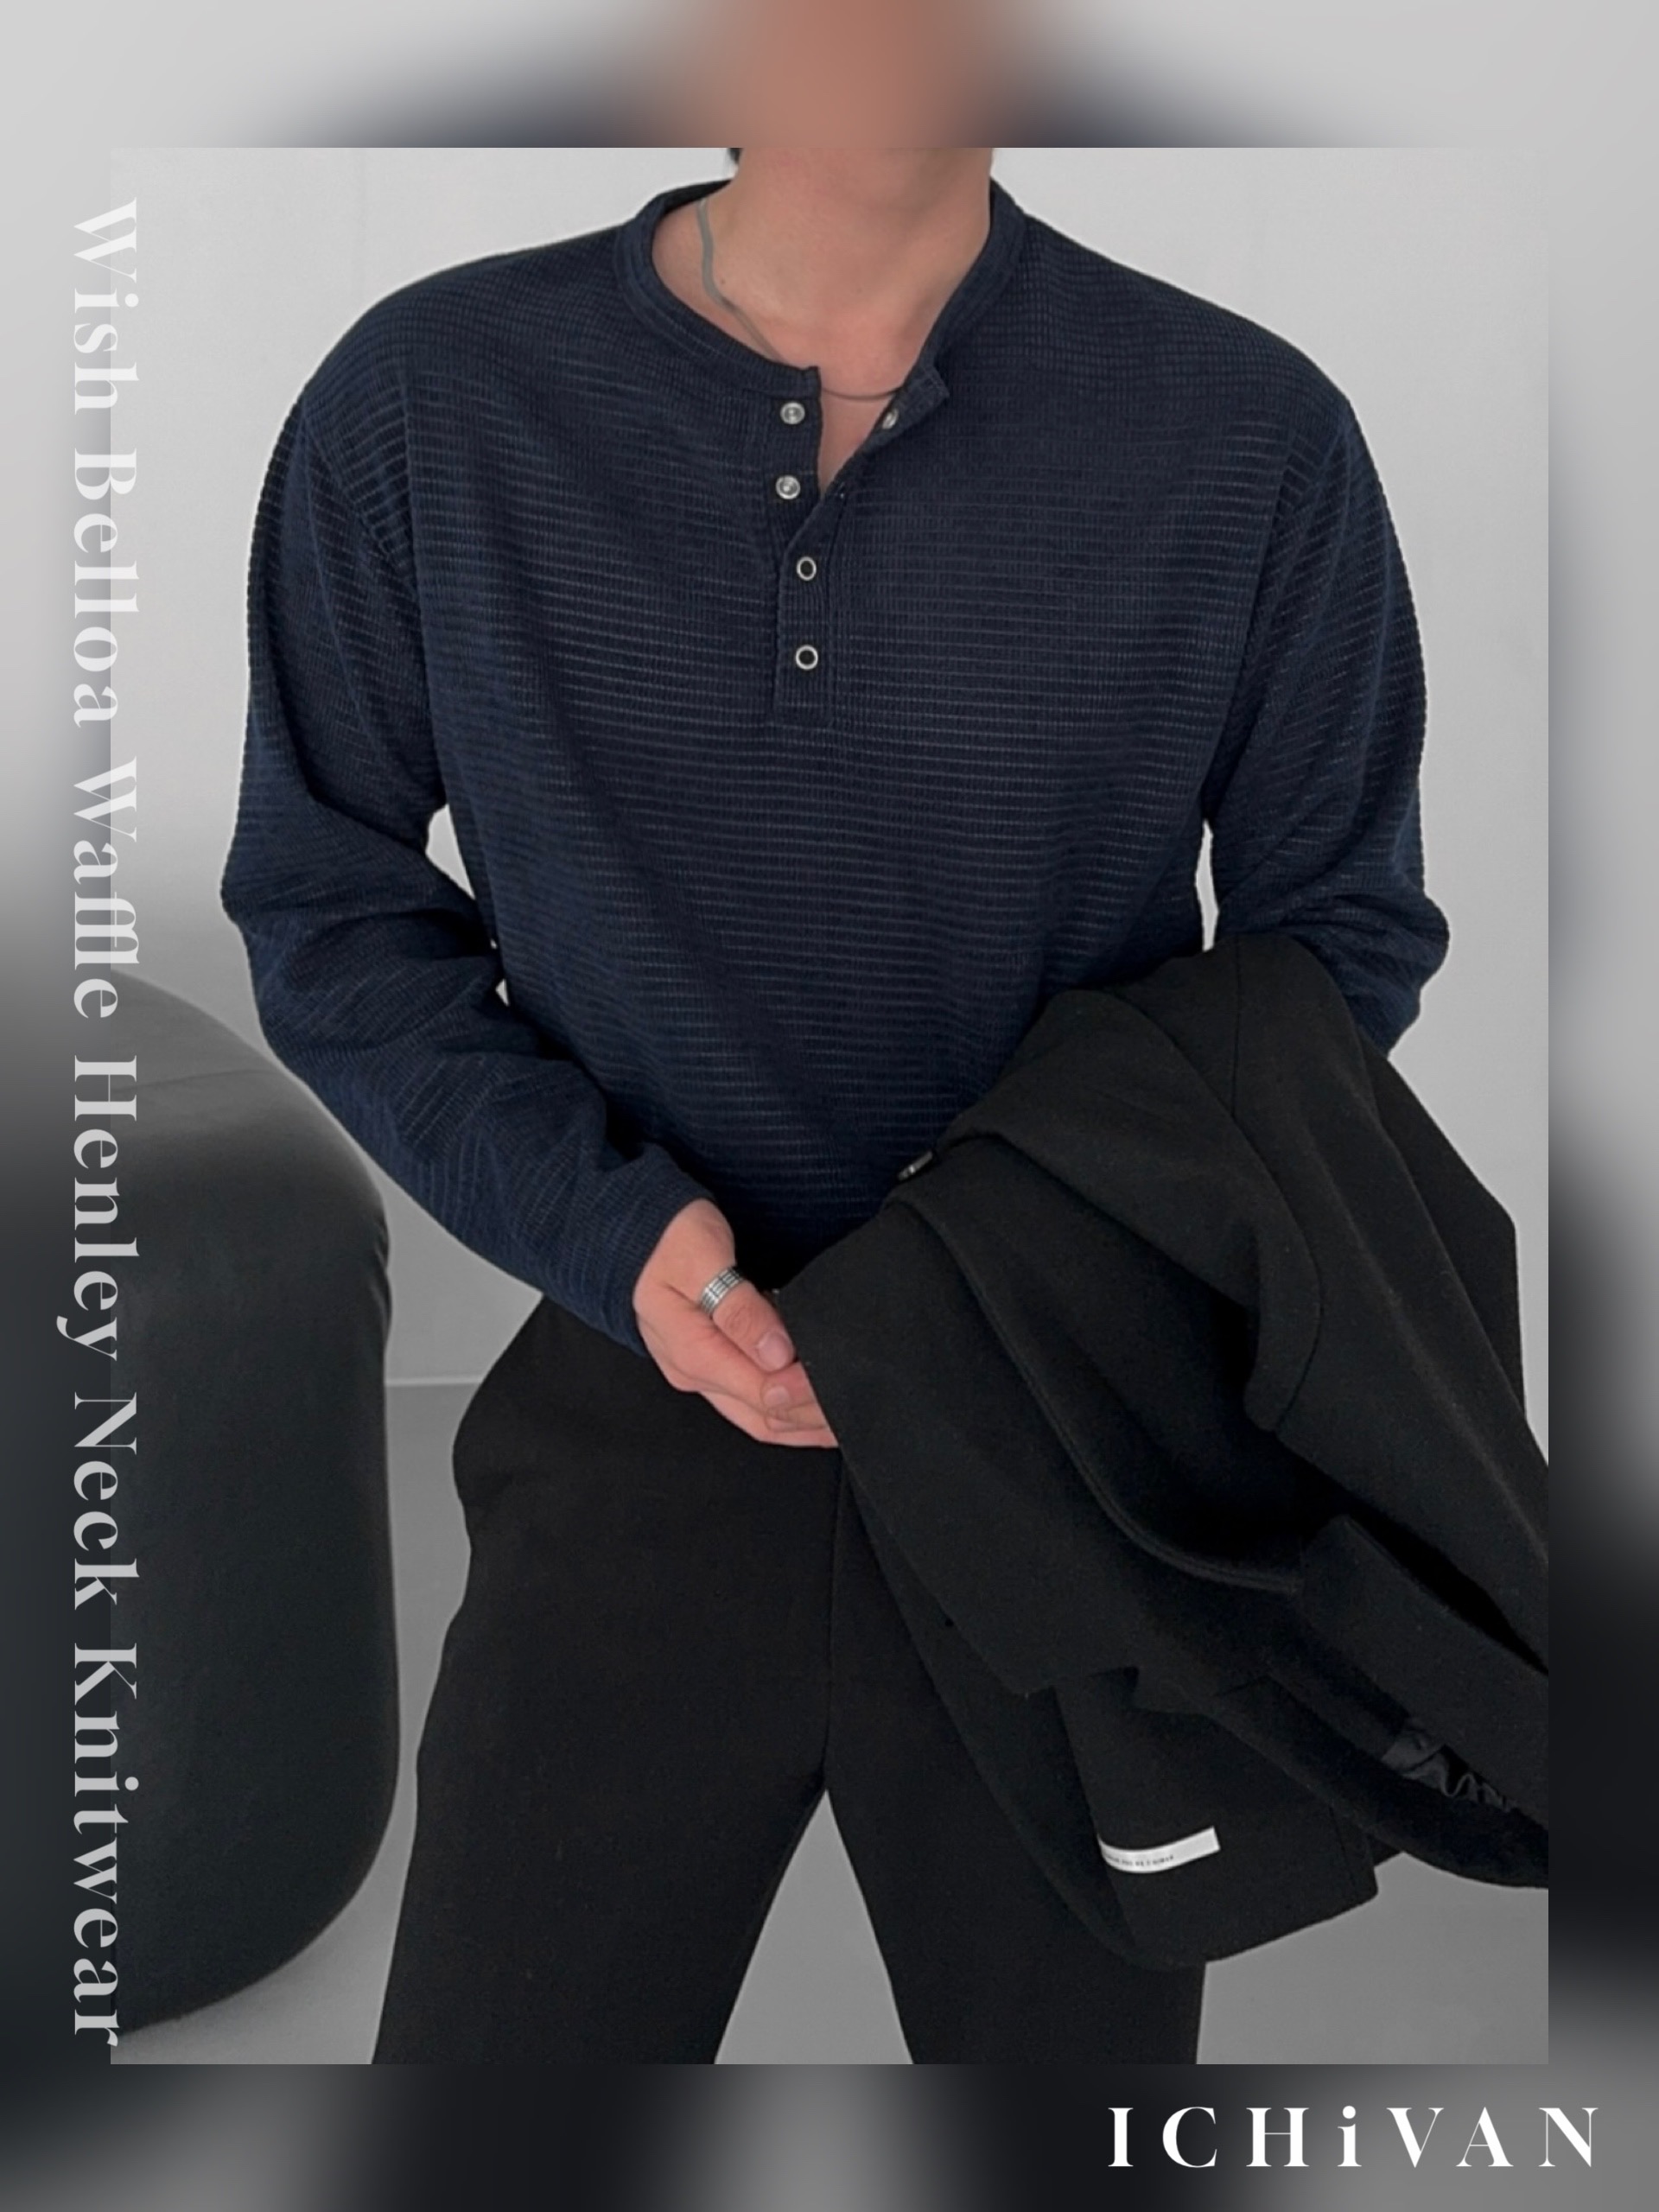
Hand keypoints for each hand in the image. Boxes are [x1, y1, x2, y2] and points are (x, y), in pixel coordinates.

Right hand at [633, 1198, 837, 1448]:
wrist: (629, 1228)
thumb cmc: (666, 1238)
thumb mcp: (702, 1261)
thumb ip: (739, 1310)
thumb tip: (776, 1355)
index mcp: (694, 1353)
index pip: (762, 1392)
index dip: (804, 1393)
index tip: (836, 1378)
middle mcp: (695, 1373)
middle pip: (763, 1416)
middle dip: (810, 1419)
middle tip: (855, 1409)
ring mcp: (700, 1372)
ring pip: (757, 1418)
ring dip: (799, 1425)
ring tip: (842, 1422)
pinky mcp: (708, 1362)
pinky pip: (749, 1402)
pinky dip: (783, 1413)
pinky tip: (809, 1411)